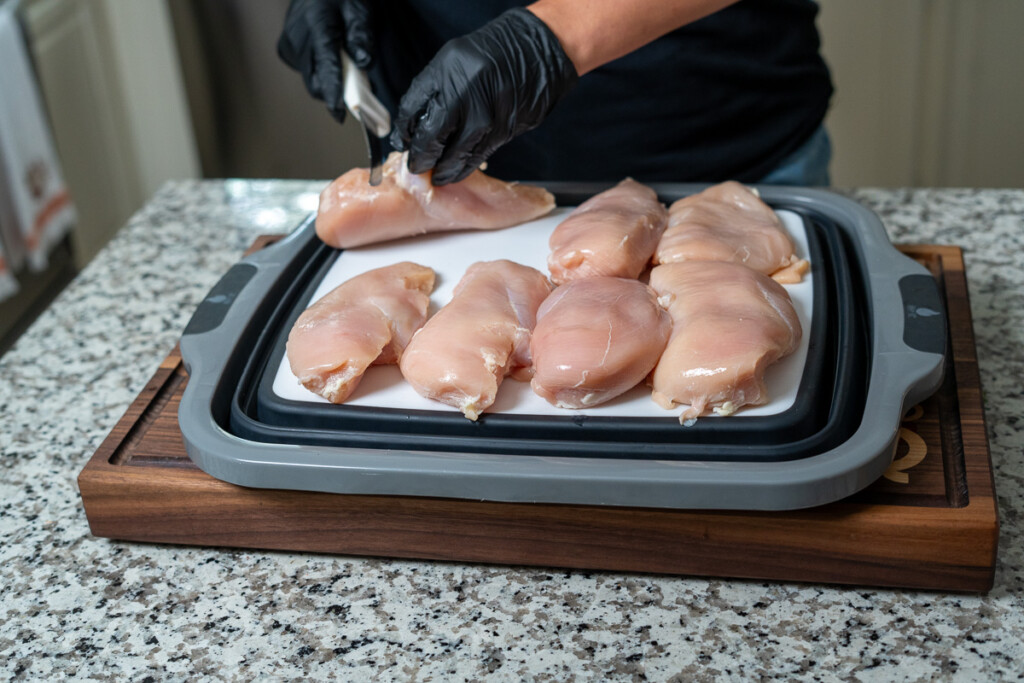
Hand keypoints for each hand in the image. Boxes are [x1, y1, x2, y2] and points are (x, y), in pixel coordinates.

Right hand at [277, 0, 372, 122]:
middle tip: (358, 87)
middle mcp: (298, 40)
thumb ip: (361, 34)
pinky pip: (306, 72)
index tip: (339, 114)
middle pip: (317, 82)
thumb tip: (364, 62)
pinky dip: (320, 72)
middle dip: (336, 91)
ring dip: (329, 81)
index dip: (334, 94)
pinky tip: (329, 57)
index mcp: (317, 27)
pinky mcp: (286, 51)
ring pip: (312, 80)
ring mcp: (289, 46)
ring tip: (343, 65)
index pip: (326, 68)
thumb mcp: (358, 9)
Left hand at [390, 8, 577, 184]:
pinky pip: (476, 157)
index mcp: (445, 73)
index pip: (411, 110)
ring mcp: (484, 115)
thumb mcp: (453, 62)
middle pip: (430, 137)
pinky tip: (455, 172)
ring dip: (442, 169)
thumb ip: (433, 91)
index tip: (402, 142)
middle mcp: (463, 94)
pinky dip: (463, 168)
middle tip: (416, 166)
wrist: (536, 52)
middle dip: (420, 157)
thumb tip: (415, 127)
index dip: (404, 132)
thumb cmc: (493, 56)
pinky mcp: (502, 131)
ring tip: (436, 175)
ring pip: (454, 154)